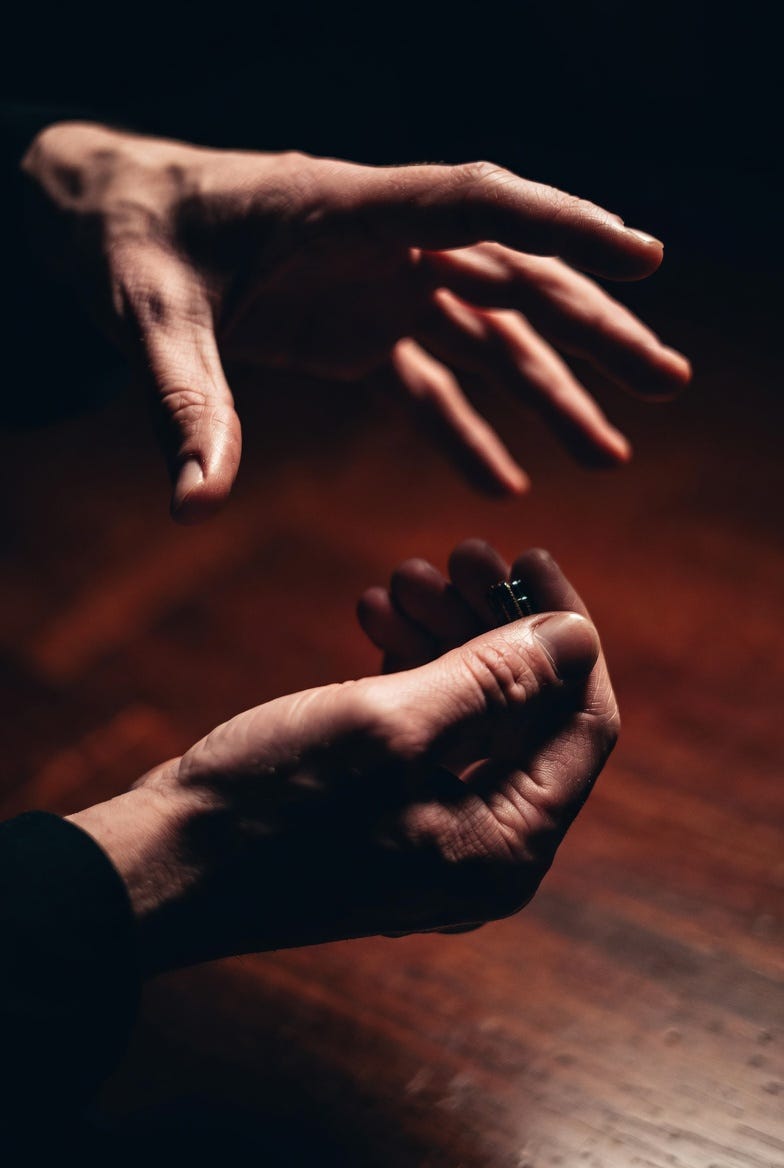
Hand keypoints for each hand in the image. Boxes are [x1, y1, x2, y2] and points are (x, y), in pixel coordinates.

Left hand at [24, 123, 689, 520]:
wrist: (108, 223)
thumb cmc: (129, 244)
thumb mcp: (152, 316)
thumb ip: (184, 402)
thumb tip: (193, 505)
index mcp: (346, 209)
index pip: (474, 204)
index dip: (562, 225)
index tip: (646, 260)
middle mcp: (382, 244)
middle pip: (509, 276)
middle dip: (591, 330)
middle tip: (666, 381)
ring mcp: (376, 286)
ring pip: (486, 332)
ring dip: (550, 390)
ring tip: (609, 453)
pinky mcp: (357, 329)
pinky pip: (428, 379)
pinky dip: (464, 428)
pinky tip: (506, 481)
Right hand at [69, 546, 617, 973]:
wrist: (162, 867)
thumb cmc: (272, 808)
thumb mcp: (391, 727)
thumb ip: (497, 681)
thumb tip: (580, 634)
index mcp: (507, 846)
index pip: (584, 724)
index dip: (569, 633)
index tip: (529, 558)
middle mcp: (483, 848)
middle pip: (525, 713)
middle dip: (494, 623)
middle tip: (453, 552)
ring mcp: (433, 832)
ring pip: (471, 715)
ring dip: (445, 637)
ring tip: (401, 575)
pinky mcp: (386, 812)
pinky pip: (424, 732)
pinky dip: (408, 670)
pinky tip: (376, 615)